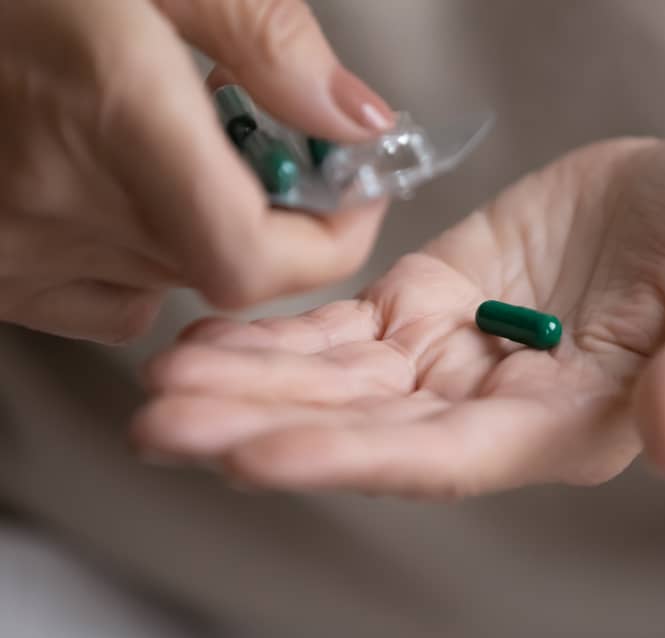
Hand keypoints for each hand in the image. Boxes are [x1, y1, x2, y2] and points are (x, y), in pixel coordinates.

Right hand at [0, 0, 392, 342]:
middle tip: (266, 137)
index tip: (352, 194)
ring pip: (169, 279)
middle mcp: (57, 200)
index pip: (251, 261)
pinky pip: (101, 298)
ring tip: (170, 145)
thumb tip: (356, 118)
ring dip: (202, 225)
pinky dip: (137, 258)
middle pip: (222, 264)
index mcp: (113, 115)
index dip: (326, 245)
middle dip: (274, 211)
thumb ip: (267, 38)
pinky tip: (114, 190)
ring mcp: (9, 245)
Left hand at [133, 137, 664, 497]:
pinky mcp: (436, 294)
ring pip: (342, 379)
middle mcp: (500, 403)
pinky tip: (213, 334)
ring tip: (162, 382)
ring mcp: (461, 349)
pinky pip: (348, 324)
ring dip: (252, 381)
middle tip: (161, 426)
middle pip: (369, 427)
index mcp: (570, 422)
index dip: (353, 457)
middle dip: (265, 426)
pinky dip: (281, 330)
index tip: (254, 456)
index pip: (445, 456)